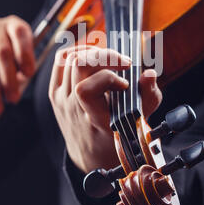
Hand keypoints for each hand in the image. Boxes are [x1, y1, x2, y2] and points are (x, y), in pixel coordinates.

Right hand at [0, 16, 35, 116]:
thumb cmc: (9, 56)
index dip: (25, 54)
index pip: (20, 34)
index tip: (28, 75)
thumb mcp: (20, 57)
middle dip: (9, 79)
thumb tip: (18, 88)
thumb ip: (23, 68)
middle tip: (13, 99)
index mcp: (13, 25)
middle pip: (2, 52)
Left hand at [49, 45, 161, 173]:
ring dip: (94, 52)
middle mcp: (73, 108)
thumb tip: (149, 74)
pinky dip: (77, 51)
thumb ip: (148, 96)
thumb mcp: (139, 120)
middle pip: (78, 65)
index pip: (86, 90)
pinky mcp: (54, 92)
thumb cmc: (118, 134)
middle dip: (105, 56)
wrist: (92, 153)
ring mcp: (61, 99)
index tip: (125, 84)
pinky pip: (60, 60)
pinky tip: (93, 55)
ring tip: (110, 59)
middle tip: (123, 63)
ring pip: (70, 58)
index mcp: (94, 119)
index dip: (107, 78)